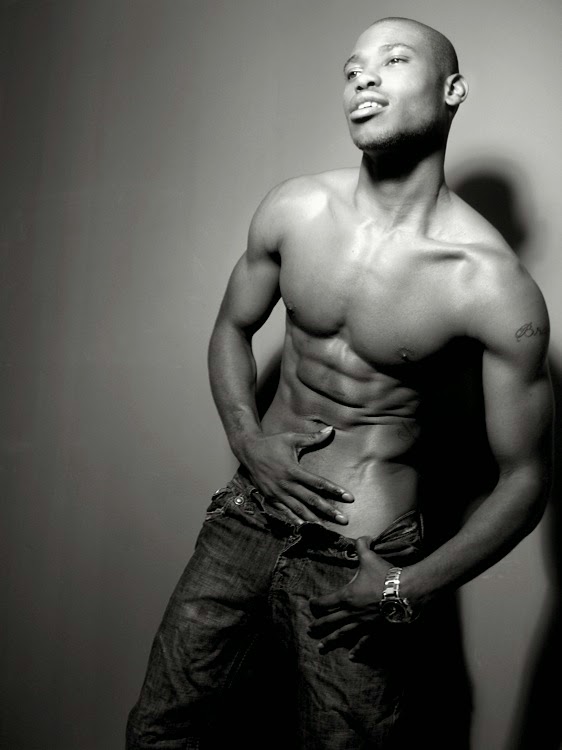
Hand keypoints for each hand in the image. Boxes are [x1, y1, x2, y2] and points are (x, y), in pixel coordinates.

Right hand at [240, 426, 353, 523]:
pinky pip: (285, 512)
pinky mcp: (271, 498)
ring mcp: (277, 493)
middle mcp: (286, 484)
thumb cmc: (272, 443)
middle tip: (344, 520)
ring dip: (314, 520)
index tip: (349, 498)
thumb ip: (312, 438)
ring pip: (299, 509)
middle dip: (329, 511)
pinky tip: (305, 528)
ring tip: (328, 529)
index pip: (318, 483)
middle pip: (311, 500)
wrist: (249, 451)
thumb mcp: (292, 438)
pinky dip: (295, 520)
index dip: (335, 491)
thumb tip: (331, 430)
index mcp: (293, 470)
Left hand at [308, 537, 389, 656]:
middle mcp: (352, 612)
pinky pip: (364, 641)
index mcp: (347, 596)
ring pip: (343, 634)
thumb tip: (362, 537)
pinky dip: (358, 649)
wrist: (406, 591)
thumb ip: (362, 546)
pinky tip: (352, 656)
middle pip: (331, 621)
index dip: (317, 603)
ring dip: (331, 640)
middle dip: (319, 625)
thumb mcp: (370, 557)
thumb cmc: (386, 575)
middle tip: (310, 630)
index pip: (326, 602)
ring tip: (322, 648)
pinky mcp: (376, 630)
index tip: (311, 604)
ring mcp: (363, 623)